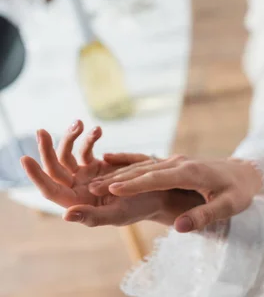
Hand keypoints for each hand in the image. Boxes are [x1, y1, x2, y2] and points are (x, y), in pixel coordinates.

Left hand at [20, 119, 198, 227]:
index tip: (25, 159)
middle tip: (41, 130)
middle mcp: (78, 188)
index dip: (37, 176)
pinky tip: (98, 131)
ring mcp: (87, 174)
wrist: (160, 192)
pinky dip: (89, 138)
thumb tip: (65, 215)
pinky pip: (87, 148)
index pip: (50, 190)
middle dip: (47, 148)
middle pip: (56, 167)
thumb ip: (91, 217)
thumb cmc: (139, 208)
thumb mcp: (117, 215)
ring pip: (69, 153)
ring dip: (72, 138)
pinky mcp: (97, 164)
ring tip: (80, 124)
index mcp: (78, 203)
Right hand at [88, 154, 263, 232]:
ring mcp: (176, 160)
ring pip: (143, 165)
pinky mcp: (174, 163)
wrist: (245, 172)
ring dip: (120, 172)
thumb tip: (179, 227)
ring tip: (95, 179)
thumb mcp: (228, 206)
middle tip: (92, 186)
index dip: (134, 184)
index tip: (112, 189)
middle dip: (119, 178)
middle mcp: (179, 162)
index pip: (157, 177)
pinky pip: (148, 162)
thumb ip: (204, 216)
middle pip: (145, 170)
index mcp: (190, 171)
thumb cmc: (239, 191)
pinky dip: (128, 161)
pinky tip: (110, 159)